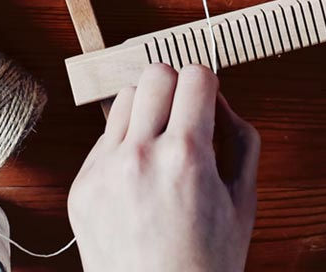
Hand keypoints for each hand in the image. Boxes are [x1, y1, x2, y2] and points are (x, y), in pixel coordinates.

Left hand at [68, 65, 259, 271]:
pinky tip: (139, 179)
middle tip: (185, 118)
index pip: (195, 74)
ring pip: (124, 99)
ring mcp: (103, 171)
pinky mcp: (81, 187)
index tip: (208, 102)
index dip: (207, 86)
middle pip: (155, 74)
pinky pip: (104, 141)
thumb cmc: (205, 265)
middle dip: (176, 89)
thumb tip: (220, 101)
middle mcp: (140, 155)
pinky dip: (123, 147)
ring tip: (160, 145)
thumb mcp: (244, 204)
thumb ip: (240, 142)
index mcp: (187, 157)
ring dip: (146, 111)